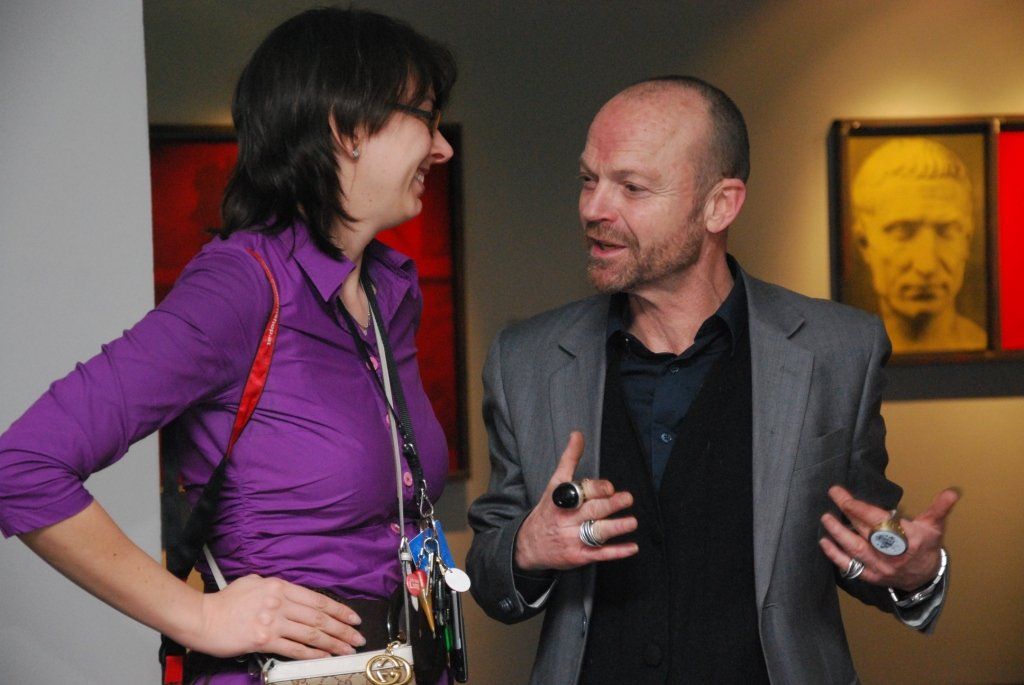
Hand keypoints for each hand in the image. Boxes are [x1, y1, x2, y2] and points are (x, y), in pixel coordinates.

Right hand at [193, 575, 365, 659]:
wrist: (202, 618)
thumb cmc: (226, 601)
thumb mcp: (254, 582)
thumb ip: (276, 588)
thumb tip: (293, 597)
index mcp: (279, 586)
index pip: (317, 599)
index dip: (339, 610)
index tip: (353, 618)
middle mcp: (279, 602)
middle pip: (318, 617)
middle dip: (342, 629)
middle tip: (357, 637)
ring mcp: (271, 621)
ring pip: (310, 633)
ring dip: (333, 643)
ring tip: (347, 649)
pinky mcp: (263, 640)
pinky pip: (294, 648)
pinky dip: (312, 654)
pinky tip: (325, 657)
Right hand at [514, 431, 638, 571]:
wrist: (528, 545)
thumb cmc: (548, 510)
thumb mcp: (554, 484)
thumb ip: (569, 459)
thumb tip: (577, 434)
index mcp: (561, 500)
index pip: (579, 492)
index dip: (596, 489)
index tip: (609, 487)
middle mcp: (567, 519)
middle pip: (591, 511)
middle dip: (610, 505)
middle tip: (627, 498)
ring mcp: (572, 538)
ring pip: (596, 533)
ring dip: (615, 528)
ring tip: (632, 522)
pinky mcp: (578, 556)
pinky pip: (600, 554)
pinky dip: (617, 552)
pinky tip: (632, 547)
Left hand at [819, 485, 958, 590]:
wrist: (924, 578)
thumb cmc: (926, 546)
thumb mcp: (934, 526)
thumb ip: (939, 508)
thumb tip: (953, 492)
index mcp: (910, 539)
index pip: (880, 521)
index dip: (861, 509)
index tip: (845, 496)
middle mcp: (893, 554)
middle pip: (866, 531)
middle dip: (848, 513)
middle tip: (834, 495)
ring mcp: (881, 567)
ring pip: (855, 549)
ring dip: (838, 533)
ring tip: (826, 518)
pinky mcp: (871, 576)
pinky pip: (850, 567)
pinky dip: (836, 555)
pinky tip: (824, 543)